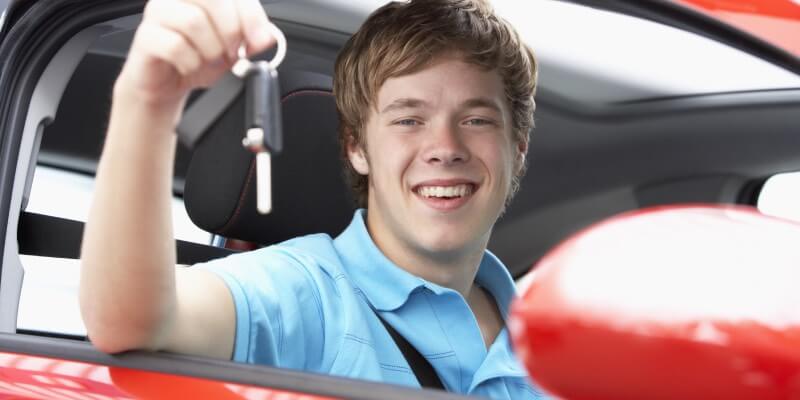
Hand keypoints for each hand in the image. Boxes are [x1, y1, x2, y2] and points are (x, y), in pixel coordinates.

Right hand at [116, 0, 275, 106]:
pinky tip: (190, 66)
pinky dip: (190, 62)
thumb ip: (251, 36)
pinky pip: (174, 45)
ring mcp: (157, 13)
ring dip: (210, 50)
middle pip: (212, 0)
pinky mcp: (145, 37)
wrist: (168, 84)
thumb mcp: (233, 46)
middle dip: (230, 31)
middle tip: (232, 52)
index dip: (250, 16)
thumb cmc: (198, 58)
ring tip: (208, 60)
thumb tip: (266, 36)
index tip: (259, 41)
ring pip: (193, 21)